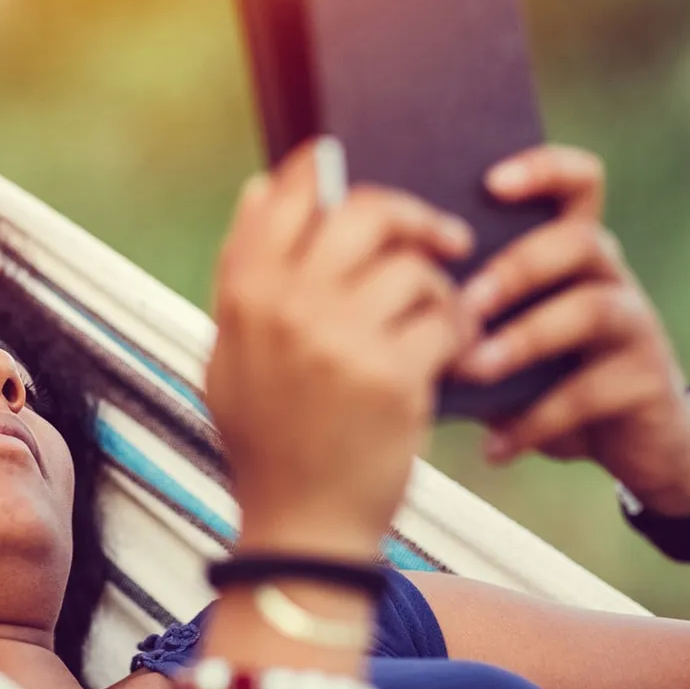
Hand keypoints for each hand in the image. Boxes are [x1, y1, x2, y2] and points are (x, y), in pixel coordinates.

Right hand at [206, 139, 475, 558]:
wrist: (302, 528)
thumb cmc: (269, 439)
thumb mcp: (231, 355)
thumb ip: (242, 273)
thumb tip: (259, 186)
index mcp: (244, 295)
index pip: (288, 194)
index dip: (321, 167)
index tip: (346, 159)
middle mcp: (287, 307)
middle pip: (364, 212)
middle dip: (411, 217)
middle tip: (442, 238)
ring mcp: (340, 340)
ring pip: (414, 267)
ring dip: (440, 289)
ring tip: (441, 318)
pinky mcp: (394, 376)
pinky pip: (445, 318)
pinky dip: (459, 332)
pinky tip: (453, 353)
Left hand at [453, 146, 689, 515]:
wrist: (637, 446)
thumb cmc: (548, 376)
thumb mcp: (509, 334)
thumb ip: (468, 308)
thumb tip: (385, 293)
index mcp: (572, 251)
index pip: (578, 181)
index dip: (544, 168)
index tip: (491, 181)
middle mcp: (609, 276)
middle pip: (578, 241)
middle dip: (517, 267)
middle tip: (466, 303)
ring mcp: (634, 326)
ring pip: (590, 309)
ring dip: (524, 338)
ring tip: (473, 369)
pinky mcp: (646, 382)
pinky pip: (589, 392)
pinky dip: (534, 420)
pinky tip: (494, 447)